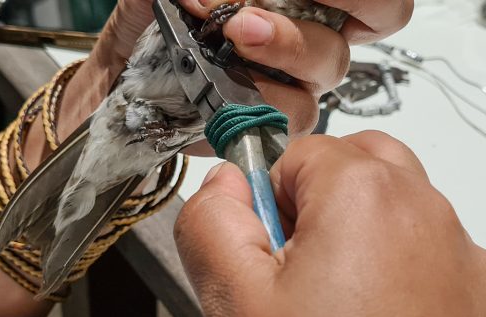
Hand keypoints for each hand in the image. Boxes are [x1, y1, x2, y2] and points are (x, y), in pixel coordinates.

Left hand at [60, 0, 412, 151]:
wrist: (121, 84)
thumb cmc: (152, 33)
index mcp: (299, 8)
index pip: (374, 6)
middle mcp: (305, 48)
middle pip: (350, 38)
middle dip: (307, 22)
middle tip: (245, 18)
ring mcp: (289, 89)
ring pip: (321, 74)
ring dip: (278, 50)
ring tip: (230, 38)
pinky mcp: (266, 127)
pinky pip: (287, 116)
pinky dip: (258, 97)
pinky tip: (224, 87)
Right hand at [174, 131, 485, 316]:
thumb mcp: (234, 302)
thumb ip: (209, 221)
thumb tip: (221, 184)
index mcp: (366, 198)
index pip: (297, 151)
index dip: (265, 196)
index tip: (260, 243)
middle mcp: (426, 215)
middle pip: (353, 162)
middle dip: (312, 196)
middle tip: (287, 261)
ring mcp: (460, 256)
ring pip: (389, 203)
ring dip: (349, 229)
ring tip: (322, 299)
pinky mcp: (474, 294)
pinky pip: (420, 248)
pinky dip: (388, 262)